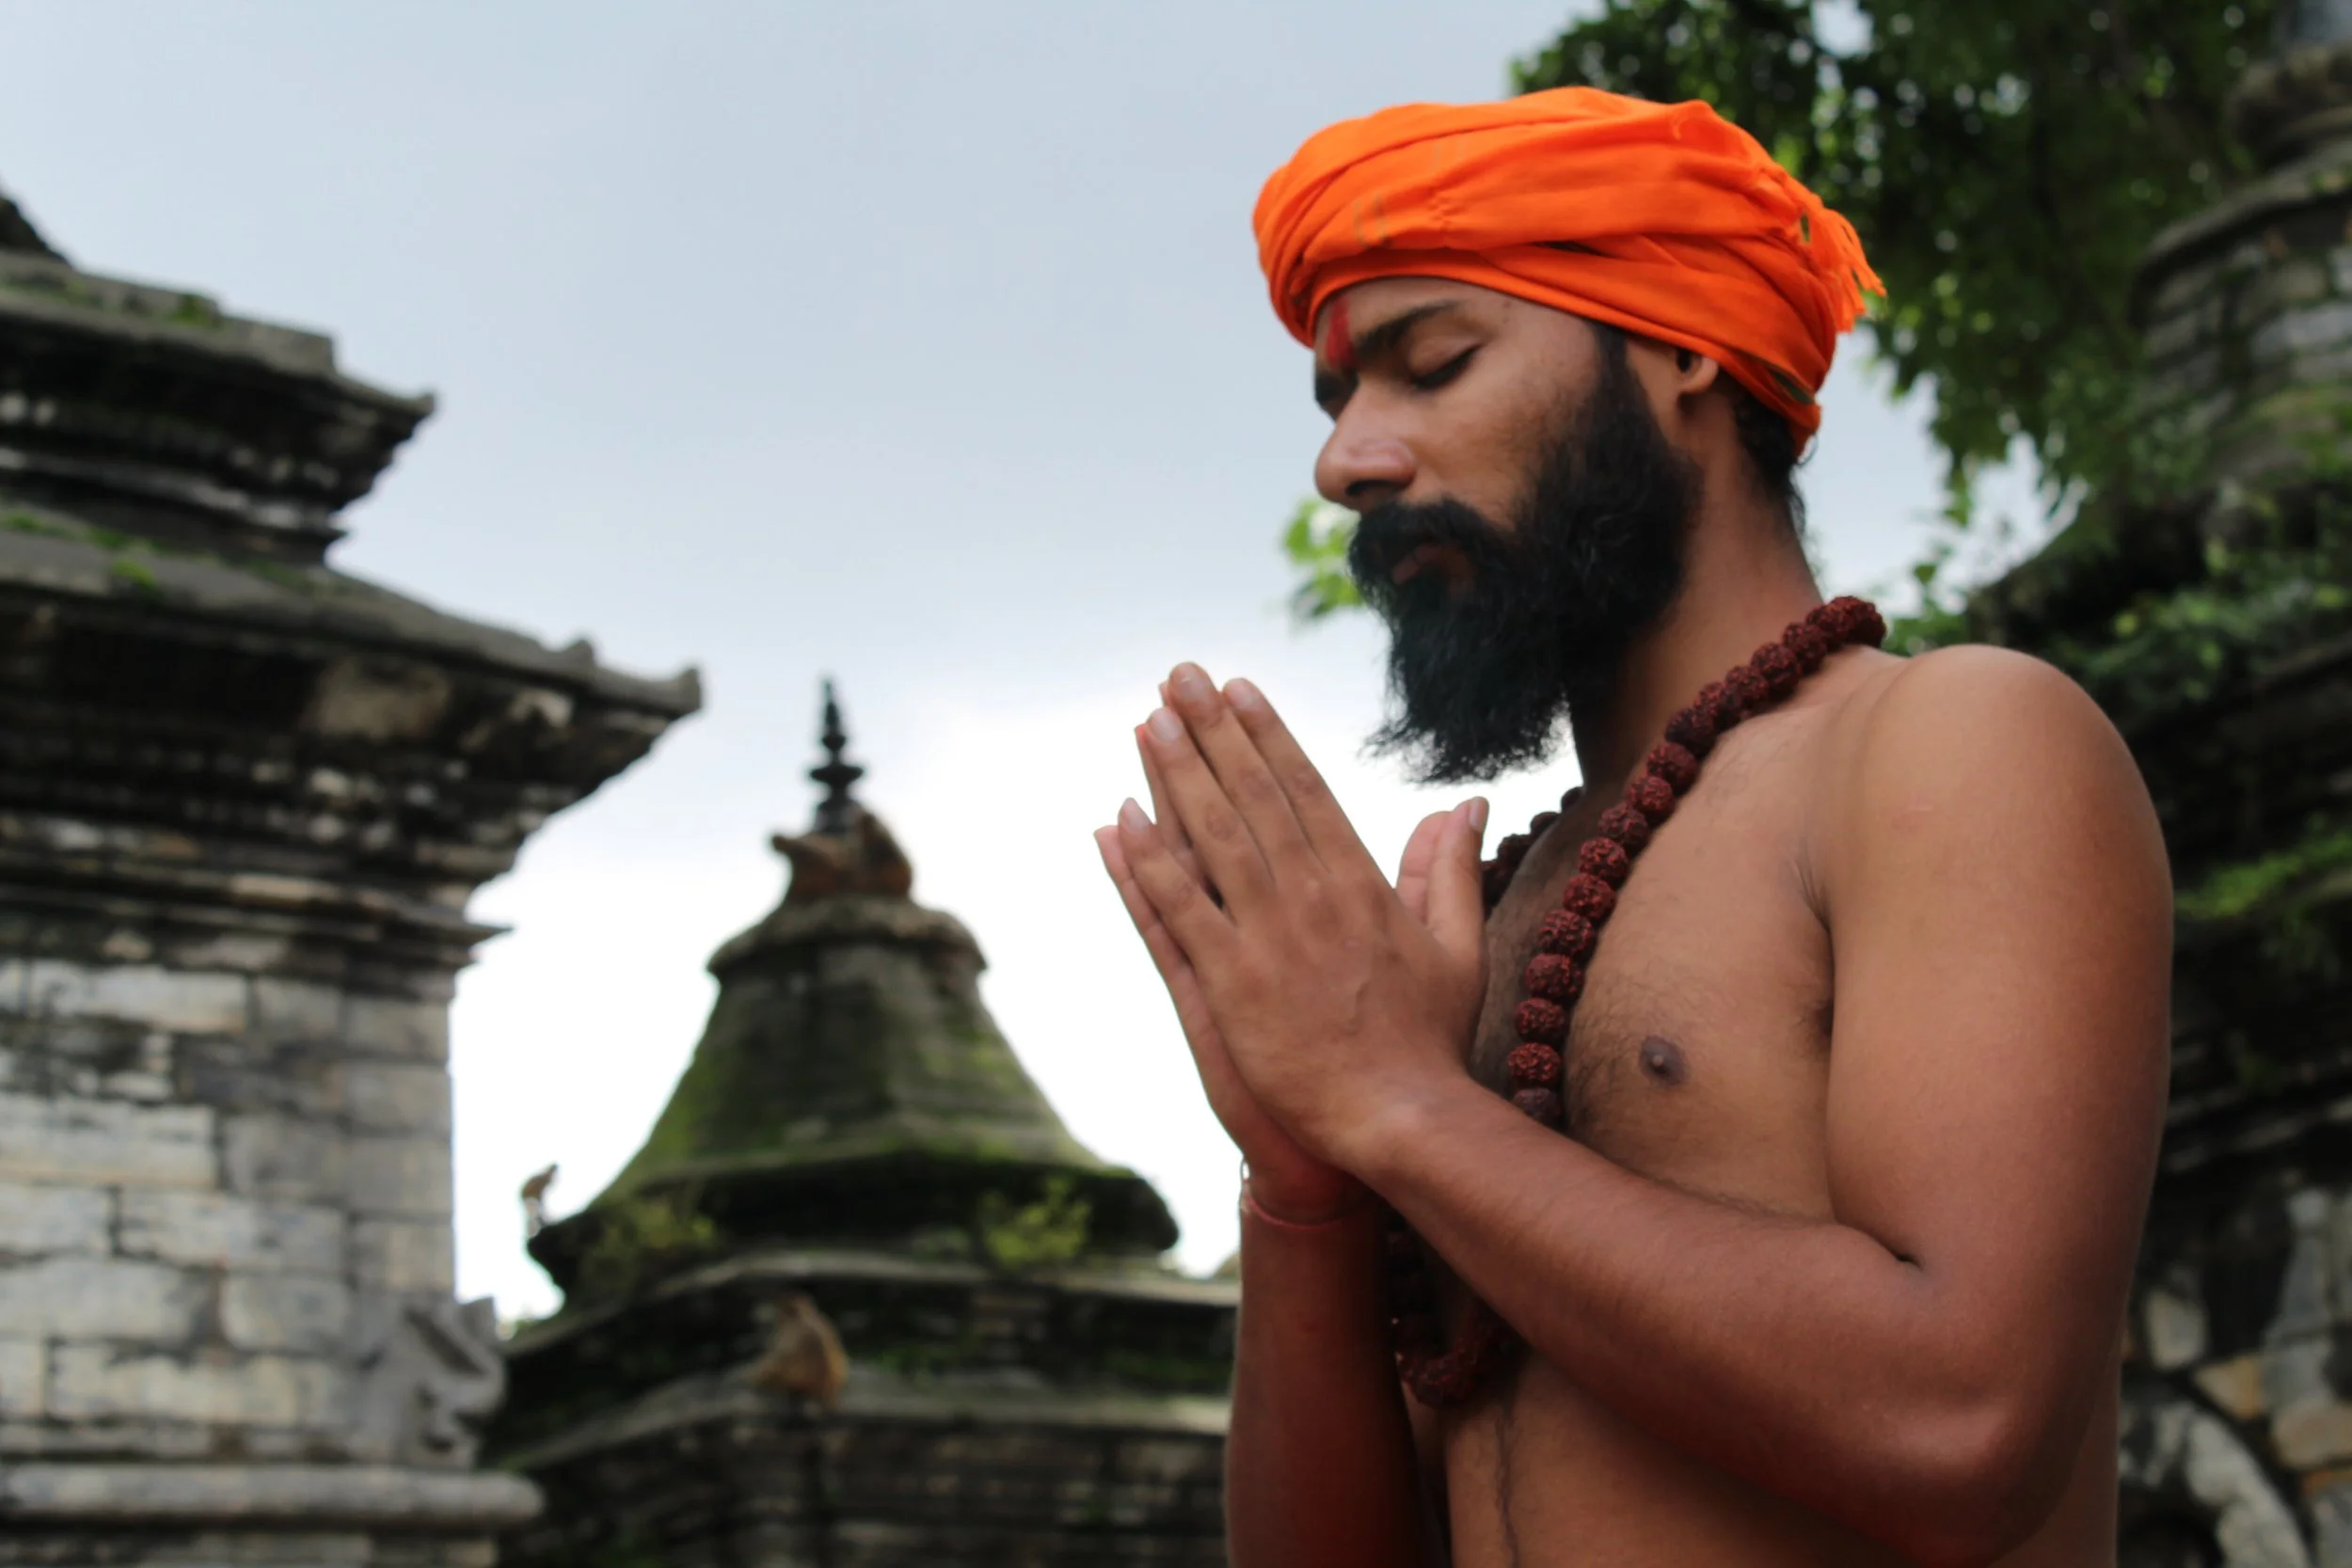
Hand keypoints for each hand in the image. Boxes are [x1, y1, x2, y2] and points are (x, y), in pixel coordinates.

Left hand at [1106, 663, 1488, 1174]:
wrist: (1401, 1115)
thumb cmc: (1431, 1041)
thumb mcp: (1457, 945)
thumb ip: (1447, 869)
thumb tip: (1464, 803)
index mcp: (1360, 885)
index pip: (1305, 790)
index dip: (1266, 735)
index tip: (1238, 689)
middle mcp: (1311, 898)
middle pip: (1254, 796)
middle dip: (1214, 731)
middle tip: (1180, 676)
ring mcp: (1268, 938)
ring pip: (1214, 838)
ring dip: (1178, 774)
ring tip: (1151, 720)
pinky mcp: (1232, 983)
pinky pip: (1180, 911)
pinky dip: (1147, 864)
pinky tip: (1117, 821)